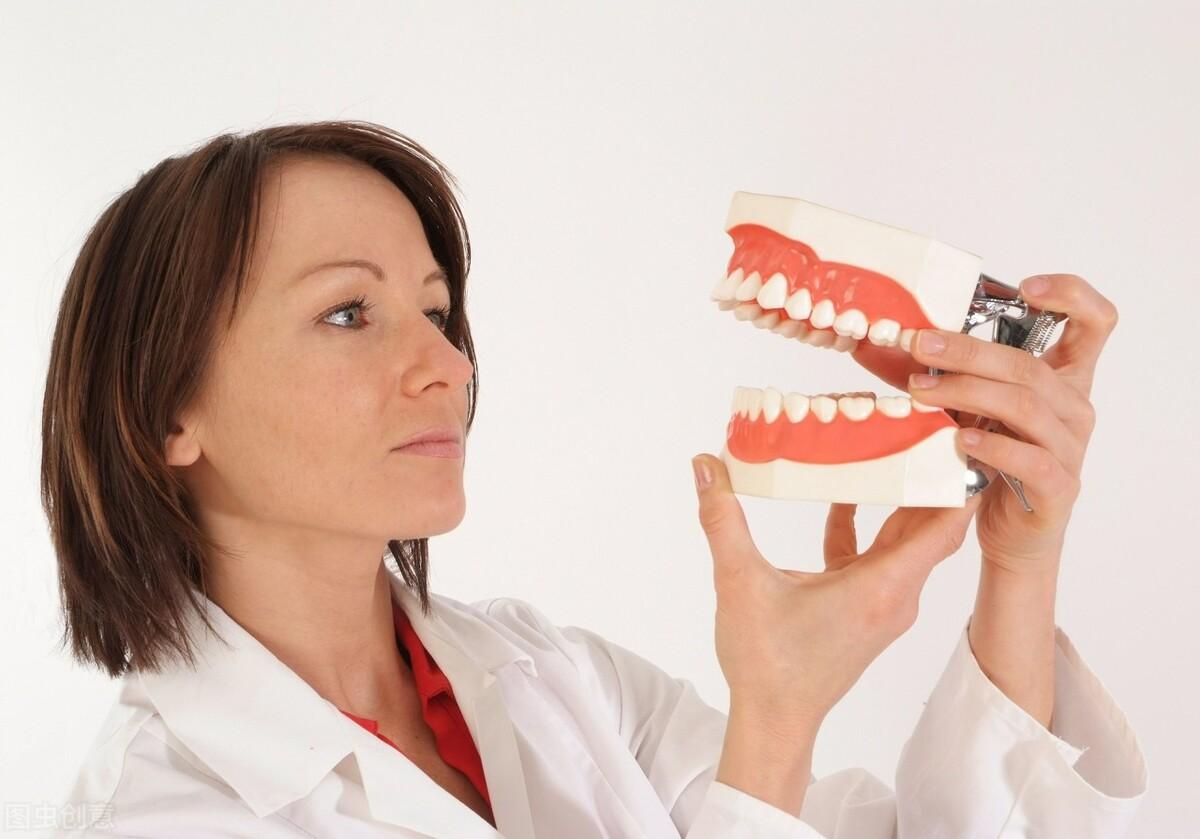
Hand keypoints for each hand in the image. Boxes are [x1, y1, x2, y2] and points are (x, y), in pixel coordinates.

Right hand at [690, 453, 983, 723]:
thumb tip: (706, 466)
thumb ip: (722, 521)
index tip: (958, 438)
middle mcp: (894, 594)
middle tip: (917, 427)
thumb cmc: (767, 664)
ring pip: (906, 540)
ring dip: (899, 498)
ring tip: (886, 449)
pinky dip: (866, 525)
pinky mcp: (865, 609)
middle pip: (930, 524)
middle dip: (927, 475)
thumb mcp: (740, 583)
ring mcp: (883, 604)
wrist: (774, 722)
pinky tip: (840, 495)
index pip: (944, 525)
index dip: (958, 480)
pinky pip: (876, 556)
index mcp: (881, 587)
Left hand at [849, 274, 1118, 575]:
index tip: (1027, 287)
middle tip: (920, 345)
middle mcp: (1075, 406)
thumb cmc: (994, 458)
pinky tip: (960, 440)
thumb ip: (947, 373)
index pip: (1095, 321)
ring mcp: (1070, 447)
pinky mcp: (1058, 486)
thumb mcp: (974, 407)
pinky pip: (1031, 460)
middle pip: (1030, 365)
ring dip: (968, 392)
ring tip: (921, 392)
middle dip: (970, 350)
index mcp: (1065, 377)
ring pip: (1026, 406)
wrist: (1014, 529)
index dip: (1070, 294)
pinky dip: (993, 446)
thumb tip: (882, 341)